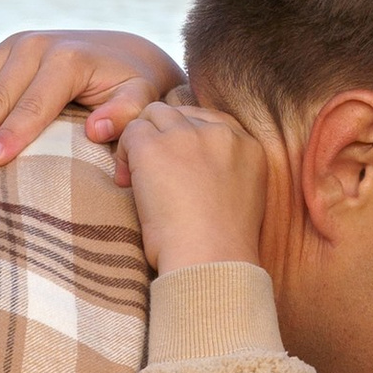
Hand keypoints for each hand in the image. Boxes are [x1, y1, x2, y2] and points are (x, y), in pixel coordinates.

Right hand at [0, 27, 183, 165]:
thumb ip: (128, 114)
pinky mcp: (5, 49)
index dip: (12, 134)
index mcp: (69, 59)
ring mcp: (18, 44)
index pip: (35, 106)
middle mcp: (38, 46)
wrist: (129, 52)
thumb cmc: (136, 85)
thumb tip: (98, 131)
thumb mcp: (145, 98)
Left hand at [122, 99, 270, 271]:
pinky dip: (124, 154)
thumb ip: (224, 170)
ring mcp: (187, 136)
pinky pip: (131, 132)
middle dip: (164, 137)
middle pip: (180, 113)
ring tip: (136, 176)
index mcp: (248, 145)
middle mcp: (221, 133)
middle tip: (154, 176)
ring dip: (143, 141)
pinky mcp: (155, 147)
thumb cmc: (221, 245)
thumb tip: (190, 167)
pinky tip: (126, 182)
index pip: (210, 120)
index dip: (187, 140)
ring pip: (153, 115)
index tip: (179, 167)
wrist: (210, 259)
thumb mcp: (239, 197)